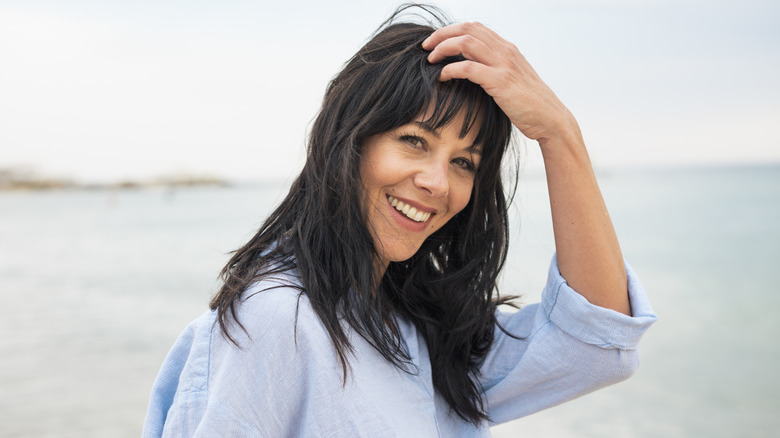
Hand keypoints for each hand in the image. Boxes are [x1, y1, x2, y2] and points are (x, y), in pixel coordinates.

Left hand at [422, 22, 579, 146]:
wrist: (550, 119)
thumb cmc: (529, 105)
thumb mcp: (512, 81)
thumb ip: (495, 71)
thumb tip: (473, 71)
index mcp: (507, 49)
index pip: (474, 27)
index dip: (451, 30)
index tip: (435, 42)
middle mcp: (505, 51)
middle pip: (467, 29)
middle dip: (442, 35)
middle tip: (425, 47)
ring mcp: (504, 64)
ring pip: (466, 43)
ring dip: (443, 48)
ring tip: (431, 60)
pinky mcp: (500, 81)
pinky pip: (468, 68)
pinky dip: (451, 69)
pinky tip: (442, 77)